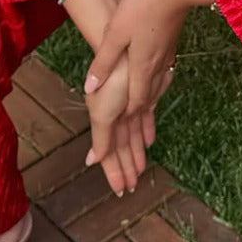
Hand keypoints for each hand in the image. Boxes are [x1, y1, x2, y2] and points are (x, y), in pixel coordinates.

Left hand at [83, 0, 189, 181]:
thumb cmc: (143, 6)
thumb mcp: (116, 32)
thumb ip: (104, 62)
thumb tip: (91, 90)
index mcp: (139, 70)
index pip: (128, 109)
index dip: (118, 130)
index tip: (106, 157)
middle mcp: (154, 71)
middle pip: (142, 111)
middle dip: (134, 140)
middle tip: (133, 167)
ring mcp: (164, 62)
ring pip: (153, 98)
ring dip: (145, 121)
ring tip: (145, 142)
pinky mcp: (169, 52)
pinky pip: (160, 85)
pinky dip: (155, 98)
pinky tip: (155, 96)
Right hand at [83, 53, 158, 196]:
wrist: (122, 51)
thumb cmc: (110, 81)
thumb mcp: (102, 113)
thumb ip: (100, 138)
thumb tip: (92, 161)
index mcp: (104, 121)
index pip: (109, 154)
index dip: (114, 172)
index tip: (120, 191)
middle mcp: (115, 116)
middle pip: (122, 149)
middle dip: (126, 168)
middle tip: (132, 188)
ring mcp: (129, 106)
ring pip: (133, 137)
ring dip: (137, 154)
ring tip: (141, 171)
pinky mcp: (144, 96)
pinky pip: (145, 120)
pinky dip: (146, 132)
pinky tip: (150, 141)